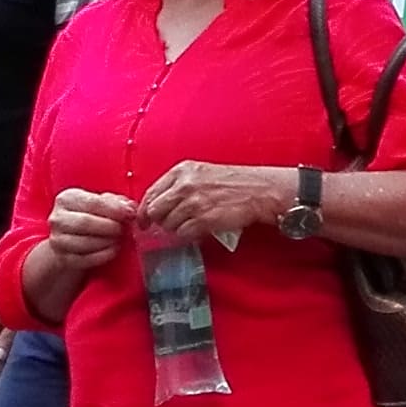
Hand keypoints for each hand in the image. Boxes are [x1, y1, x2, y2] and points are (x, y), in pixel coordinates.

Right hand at [40, 187, 137, 285]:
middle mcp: (57, 218)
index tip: (130, 214)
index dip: (114, 209)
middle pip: (85, 223)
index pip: (93, 202)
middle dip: (109, 227)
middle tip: (123, 229)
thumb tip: (129, 208)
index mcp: (67, 198)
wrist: (74, 238)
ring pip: (83, 242)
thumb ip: (117, 203)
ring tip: (118, 240)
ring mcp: (57, 239)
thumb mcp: (103, 203)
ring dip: (106, 242)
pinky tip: (112, 251)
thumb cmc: (93, 216)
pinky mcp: (62, 258)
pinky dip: (102, 256)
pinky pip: (83, 259)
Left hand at [141, 162, 297, 243]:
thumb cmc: (235, 182)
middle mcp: (184, 185)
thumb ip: (178, 185)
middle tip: (167, 225)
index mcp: (182, 171)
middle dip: (159, 221)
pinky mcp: (203, 219)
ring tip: (191, 224)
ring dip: (176, 229)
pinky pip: (183, 233)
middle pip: (155, 211)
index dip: (145, 211)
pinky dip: (187, 235)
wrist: (260, 190)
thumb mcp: (202, 173)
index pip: (150, 194)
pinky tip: (198, 229)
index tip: (145, 220)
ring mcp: (193, 203)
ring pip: (168, 225)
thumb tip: (157, 206)